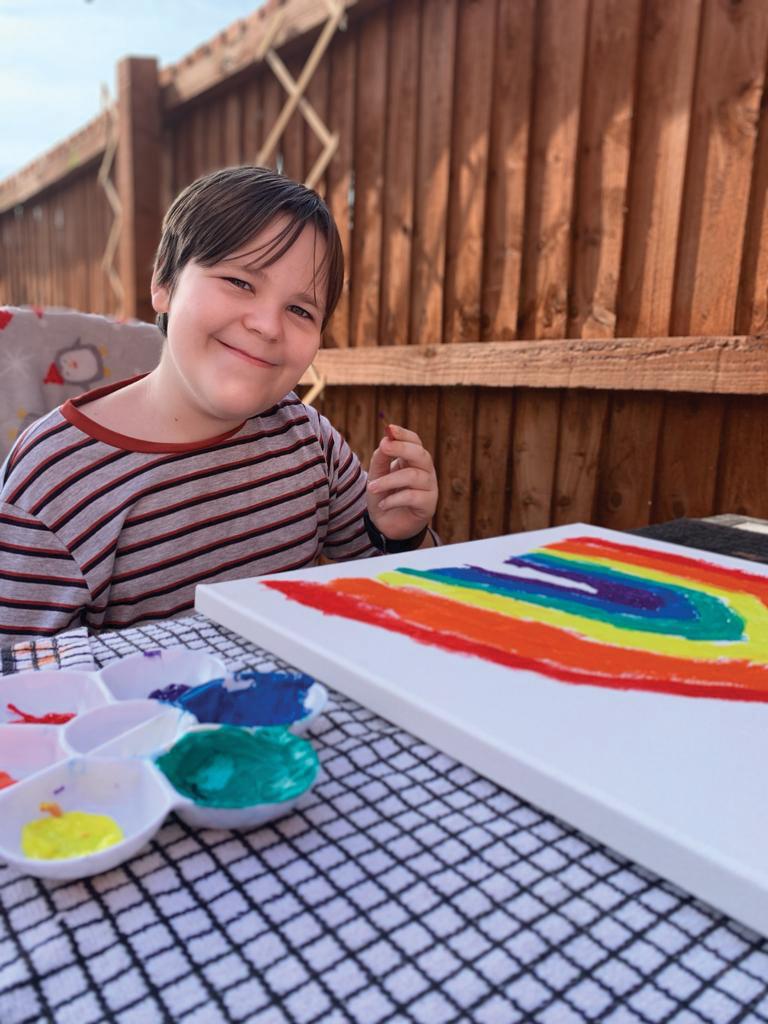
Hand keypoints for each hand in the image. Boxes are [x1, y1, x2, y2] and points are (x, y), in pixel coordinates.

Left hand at [366, 424, 437, 540]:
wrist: (386, 526)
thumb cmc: (384, 496)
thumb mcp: (377, 475)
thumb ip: (381, 458)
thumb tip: (386, 440)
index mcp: (413, 460)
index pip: (415, 442)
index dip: (404, 434)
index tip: (389, 429)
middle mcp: (425, 472)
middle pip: (420, 454)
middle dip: (401, 448)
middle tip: (383, 447)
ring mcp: (429, 488)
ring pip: (413, 476)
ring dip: (389, 480)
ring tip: (372, 488)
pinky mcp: (428, 505)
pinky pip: (413, 497)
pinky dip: (394, 499)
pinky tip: (383, 504)